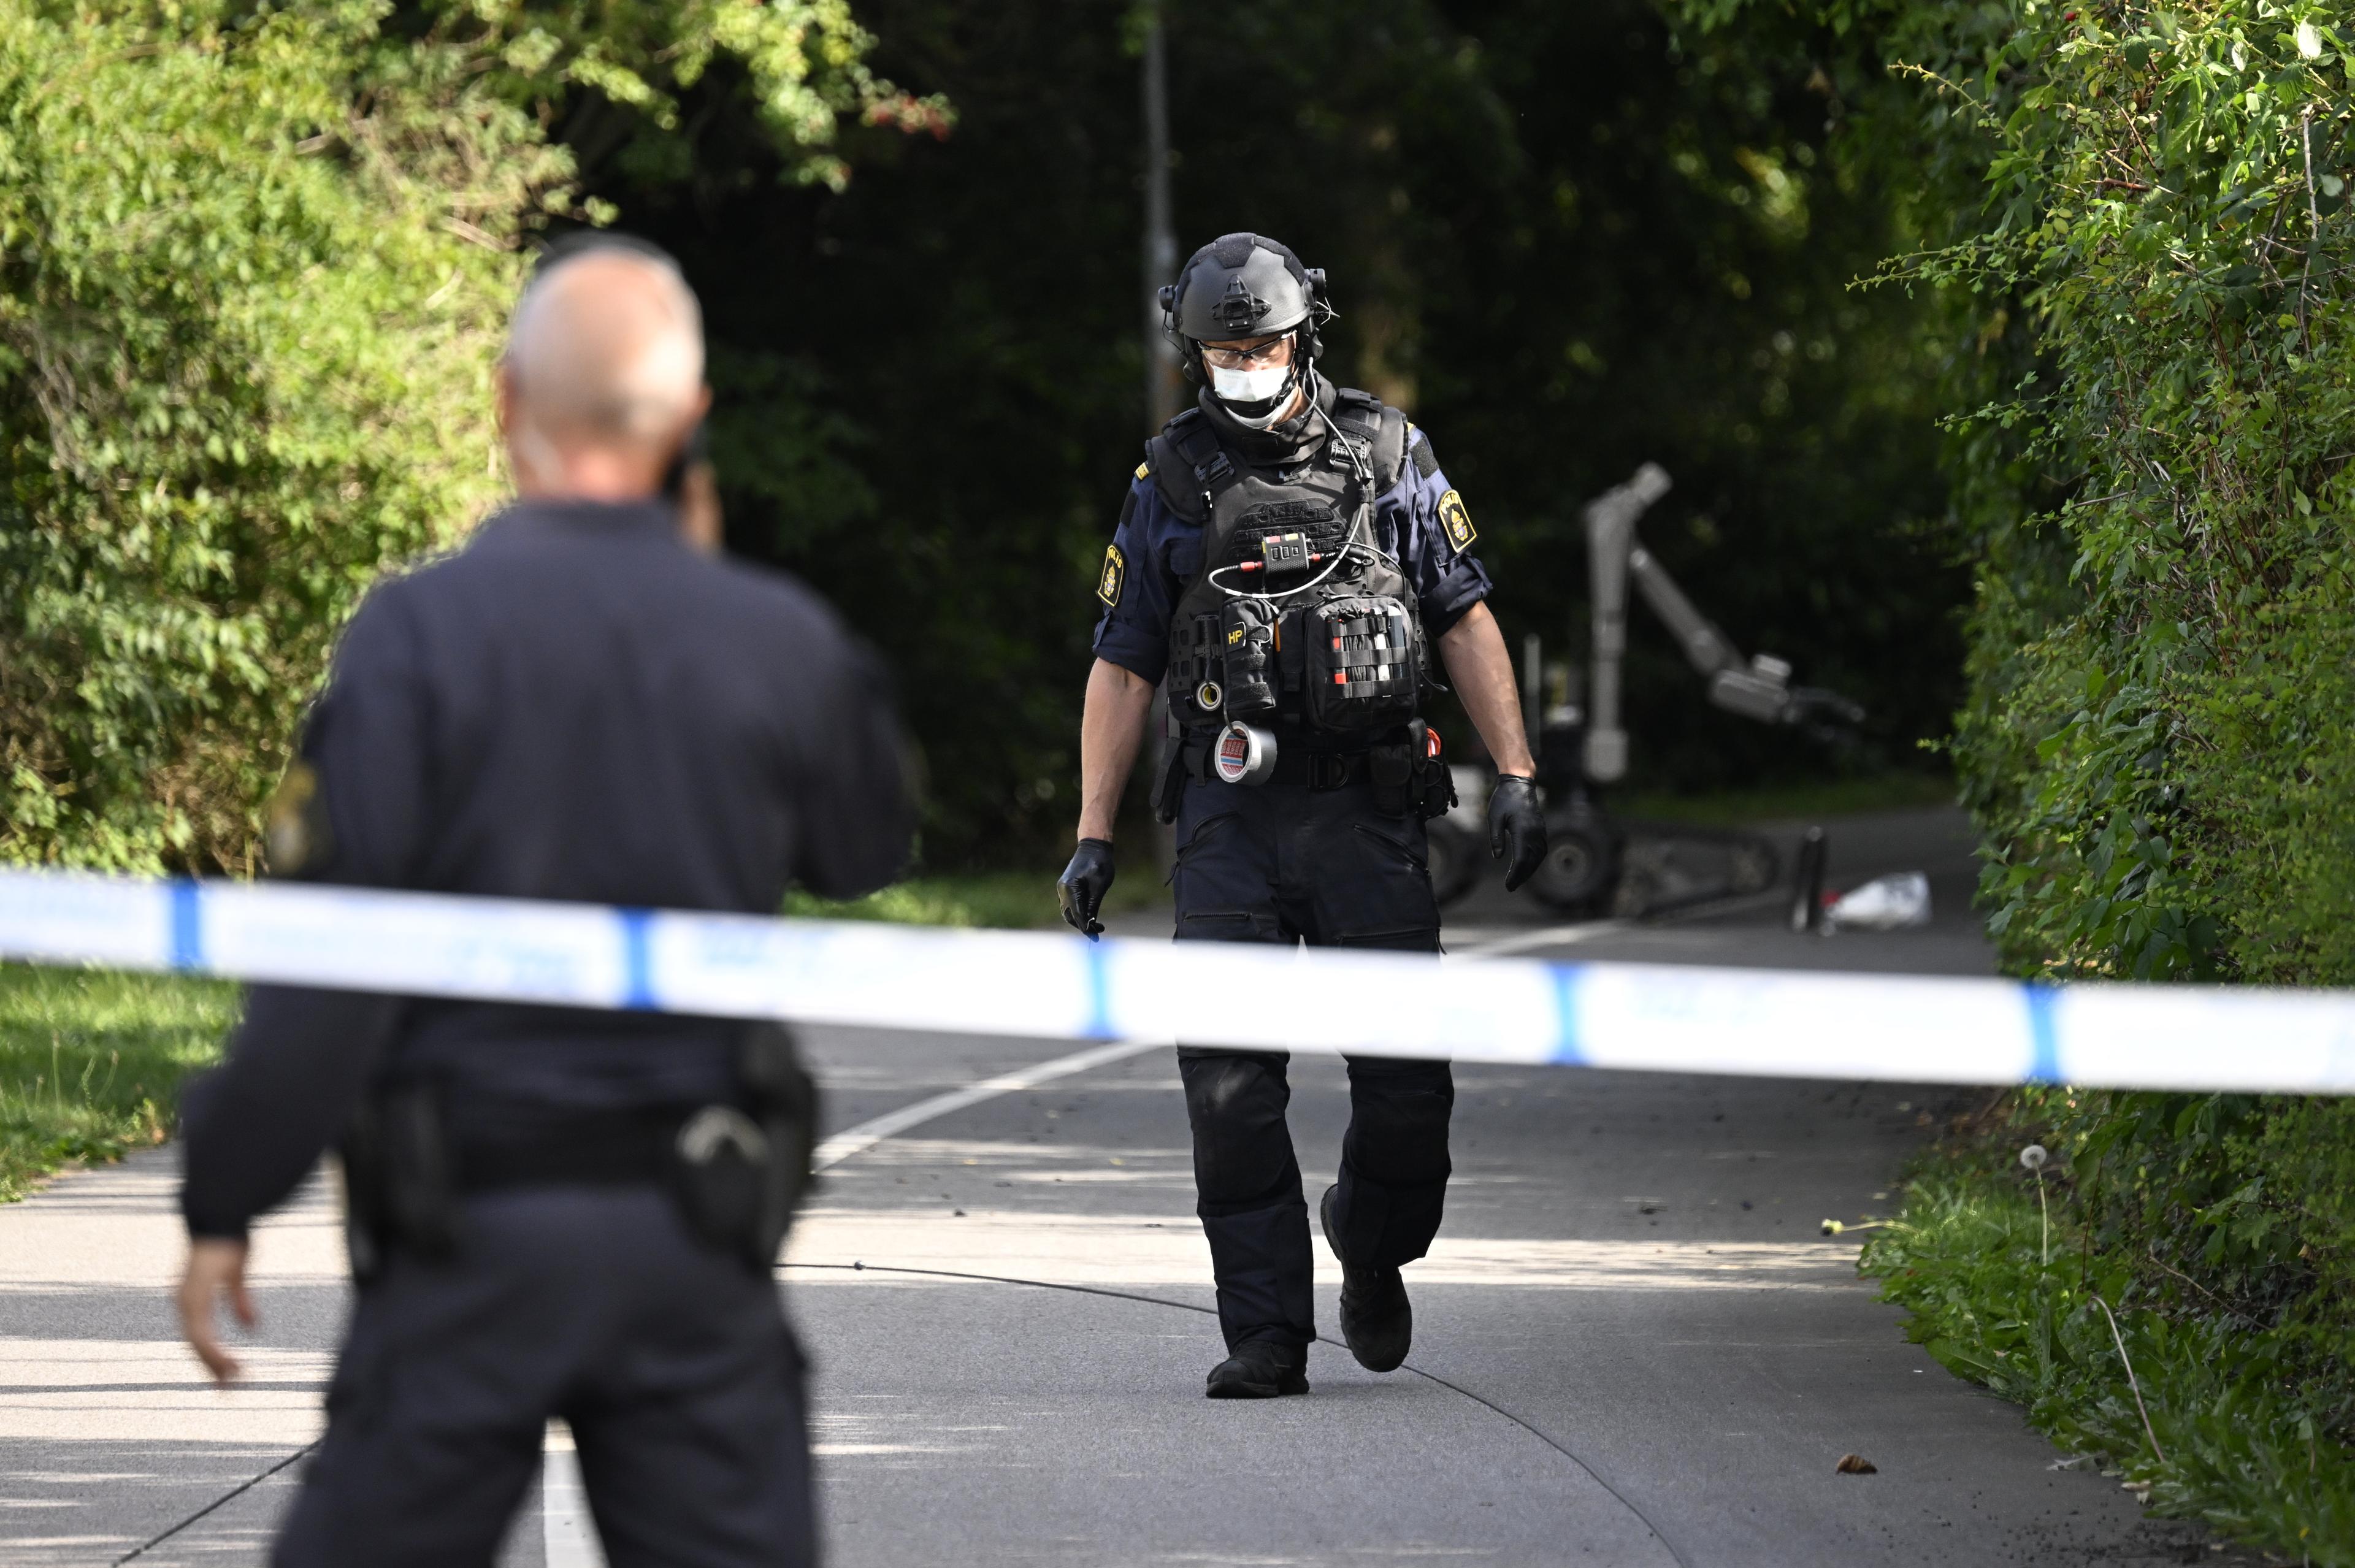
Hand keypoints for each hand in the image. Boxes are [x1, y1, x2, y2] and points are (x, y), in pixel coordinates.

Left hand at [177, 1237, 254, 1384]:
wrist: (220, 1216)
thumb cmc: (229, 1241)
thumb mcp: (238, 1275)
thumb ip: (241, 1302)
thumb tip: (252, 1327)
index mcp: (192, 1299)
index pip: (200, 1336)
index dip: (213, 1356)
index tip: (228, 1374)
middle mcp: (185, 1303)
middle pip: (196, 1345)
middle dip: (213, 1367)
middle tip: (229, 1389)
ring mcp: (187, 1301)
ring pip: (198, 1343)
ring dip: (215, 1364)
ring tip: (232, 1380)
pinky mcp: (194, 1298)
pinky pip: (202, 1333)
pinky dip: (214, 1350)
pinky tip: (228, 1362)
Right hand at [1057, 838, 1116, 938]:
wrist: (1093, 846)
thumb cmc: (1099, 863)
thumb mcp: (1100, 887)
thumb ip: (1093, 906)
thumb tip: (1090, 924)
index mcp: (1070, 888)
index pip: (1077, 914)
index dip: (1086, 928)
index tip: (1095, 938)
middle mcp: (1062, 890)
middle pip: (1069, 916)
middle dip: (1082, 925)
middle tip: (1098, 931)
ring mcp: (1062, 888)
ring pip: (1068, 911)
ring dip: (1080, 919)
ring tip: (1096, 924)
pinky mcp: (1066, 887)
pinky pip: (1070, 904)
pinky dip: (1078, 911)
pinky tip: (1090, 914)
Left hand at [1488, 775, 1547, 892]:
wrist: (1519, 782)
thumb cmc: (1504, 798)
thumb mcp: (1494, 818)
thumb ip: (1496, 838)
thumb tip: (1498, 857)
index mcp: (1523, 830)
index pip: (1521, 859)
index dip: (1515, 875)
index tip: (1508, 885)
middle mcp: (1535, 832)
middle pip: (1531, 861)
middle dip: (1522, 876)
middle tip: (1511, 887)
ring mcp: (1540, 830)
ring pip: (1538, 856)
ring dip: (1530, 870)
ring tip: (1519, 879)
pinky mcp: (1541, 828)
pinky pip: (1541, 848)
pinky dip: (1535, 860)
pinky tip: (1528, 865)